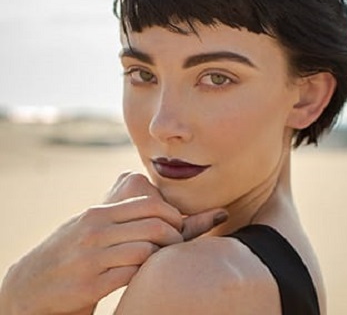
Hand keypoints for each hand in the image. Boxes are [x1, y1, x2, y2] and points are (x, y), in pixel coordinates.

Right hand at [0, 173, 227, 314]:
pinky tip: (145, 274)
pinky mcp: (90, 285)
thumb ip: (121, 213)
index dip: (173, 214)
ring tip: (165, 259)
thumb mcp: (90, 224)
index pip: (150, 204)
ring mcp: (92, 258)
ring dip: (164, 256)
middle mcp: (95, 231)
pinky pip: (132, 274)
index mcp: (99, 214)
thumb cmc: (72, 249)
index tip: (178, 225)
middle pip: (154, 225)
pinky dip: (146, 273)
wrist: (30, 284)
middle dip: (176, 235)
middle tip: (178, 243)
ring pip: (146, 250)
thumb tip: (156, 199)